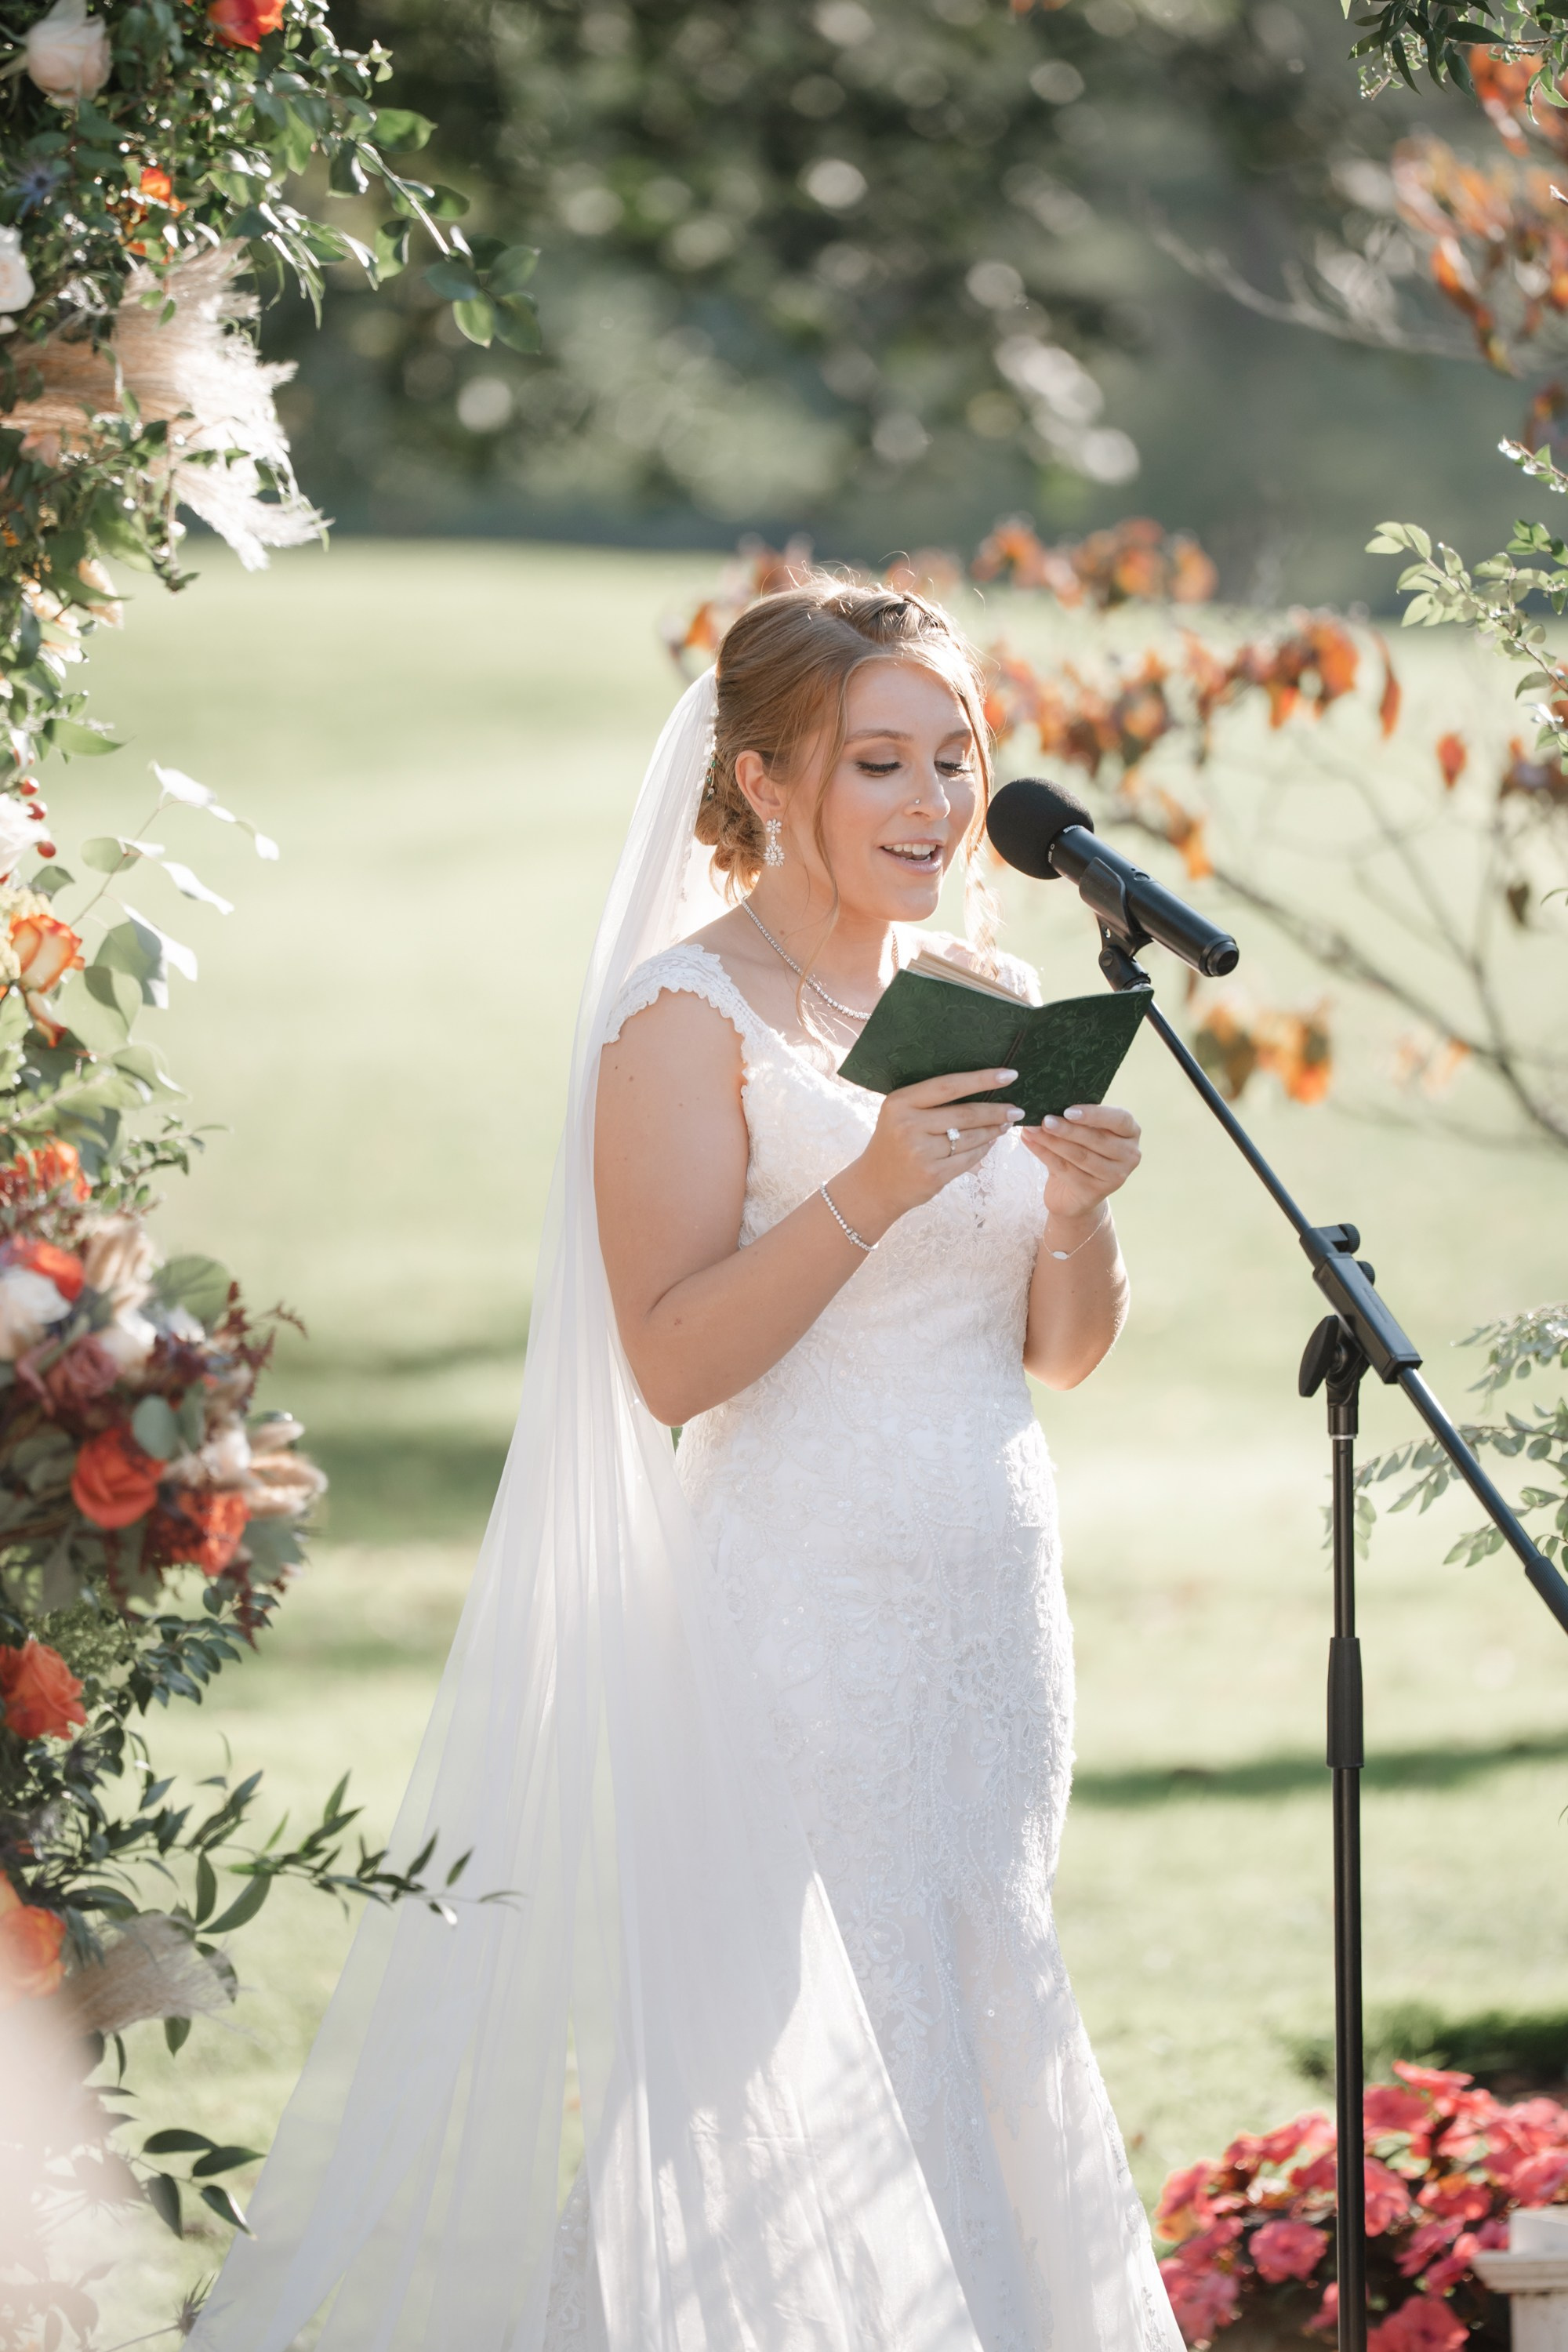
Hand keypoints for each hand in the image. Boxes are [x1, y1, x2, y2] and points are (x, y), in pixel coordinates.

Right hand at [835, 1068, 1022, 1235]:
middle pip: (964, 1114)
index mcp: (900, 1102)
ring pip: (970, 1137)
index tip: (1009, 1075)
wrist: (875, 1186)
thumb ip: (931, 1103)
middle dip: (996, 1111)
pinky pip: (968, 1158)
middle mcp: (908, 1125)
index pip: (948, 1085)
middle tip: (1017, 1109)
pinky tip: (990, 1143)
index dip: (981, 1079)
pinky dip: (983, 1149)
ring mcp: (920, 1152)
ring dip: (993, 1131)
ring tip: (1006, 1124)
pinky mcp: (933, 1174)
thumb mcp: (901, 1115)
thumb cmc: (894, 1144)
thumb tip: (982, 1090)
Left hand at [1019, 1103, 1140, 1223]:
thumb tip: (1045, 1101)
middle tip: (1044, 1119)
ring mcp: (1115, 1176)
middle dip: (1067, 1129)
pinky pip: (1066, 1170)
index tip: (1068, 1111)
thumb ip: (1074, 1118)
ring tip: (1031, 1129)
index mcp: (1130, 1132)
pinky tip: (1029, 1142)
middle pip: (1096, 1139)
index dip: (1094, 1114)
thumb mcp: (1084, 1132)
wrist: (1073, 1193)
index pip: (1119, 1119)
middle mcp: (1130, 1155)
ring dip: (1052, 1141)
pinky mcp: (1095, 1192)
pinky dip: (1044, 1154)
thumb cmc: (1081, 1151)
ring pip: (1080, 1156)